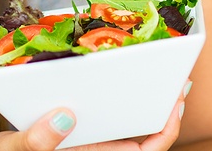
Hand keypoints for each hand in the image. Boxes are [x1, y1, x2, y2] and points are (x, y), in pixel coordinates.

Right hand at [0, 87, 186, 150]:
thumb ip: (35, 142)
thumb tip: (65, 118)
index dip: (165, 132)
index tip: (176, 102)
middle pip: (141, 137)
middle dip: (161, 108)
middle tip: (176, 74)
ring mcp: (83, 142)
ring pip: (124, 125)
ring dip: (140, 99)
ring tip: (153, 69)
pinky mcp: (70, 131)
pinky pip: (100, 114)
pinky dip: (111, 94)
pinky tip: (112, 72)